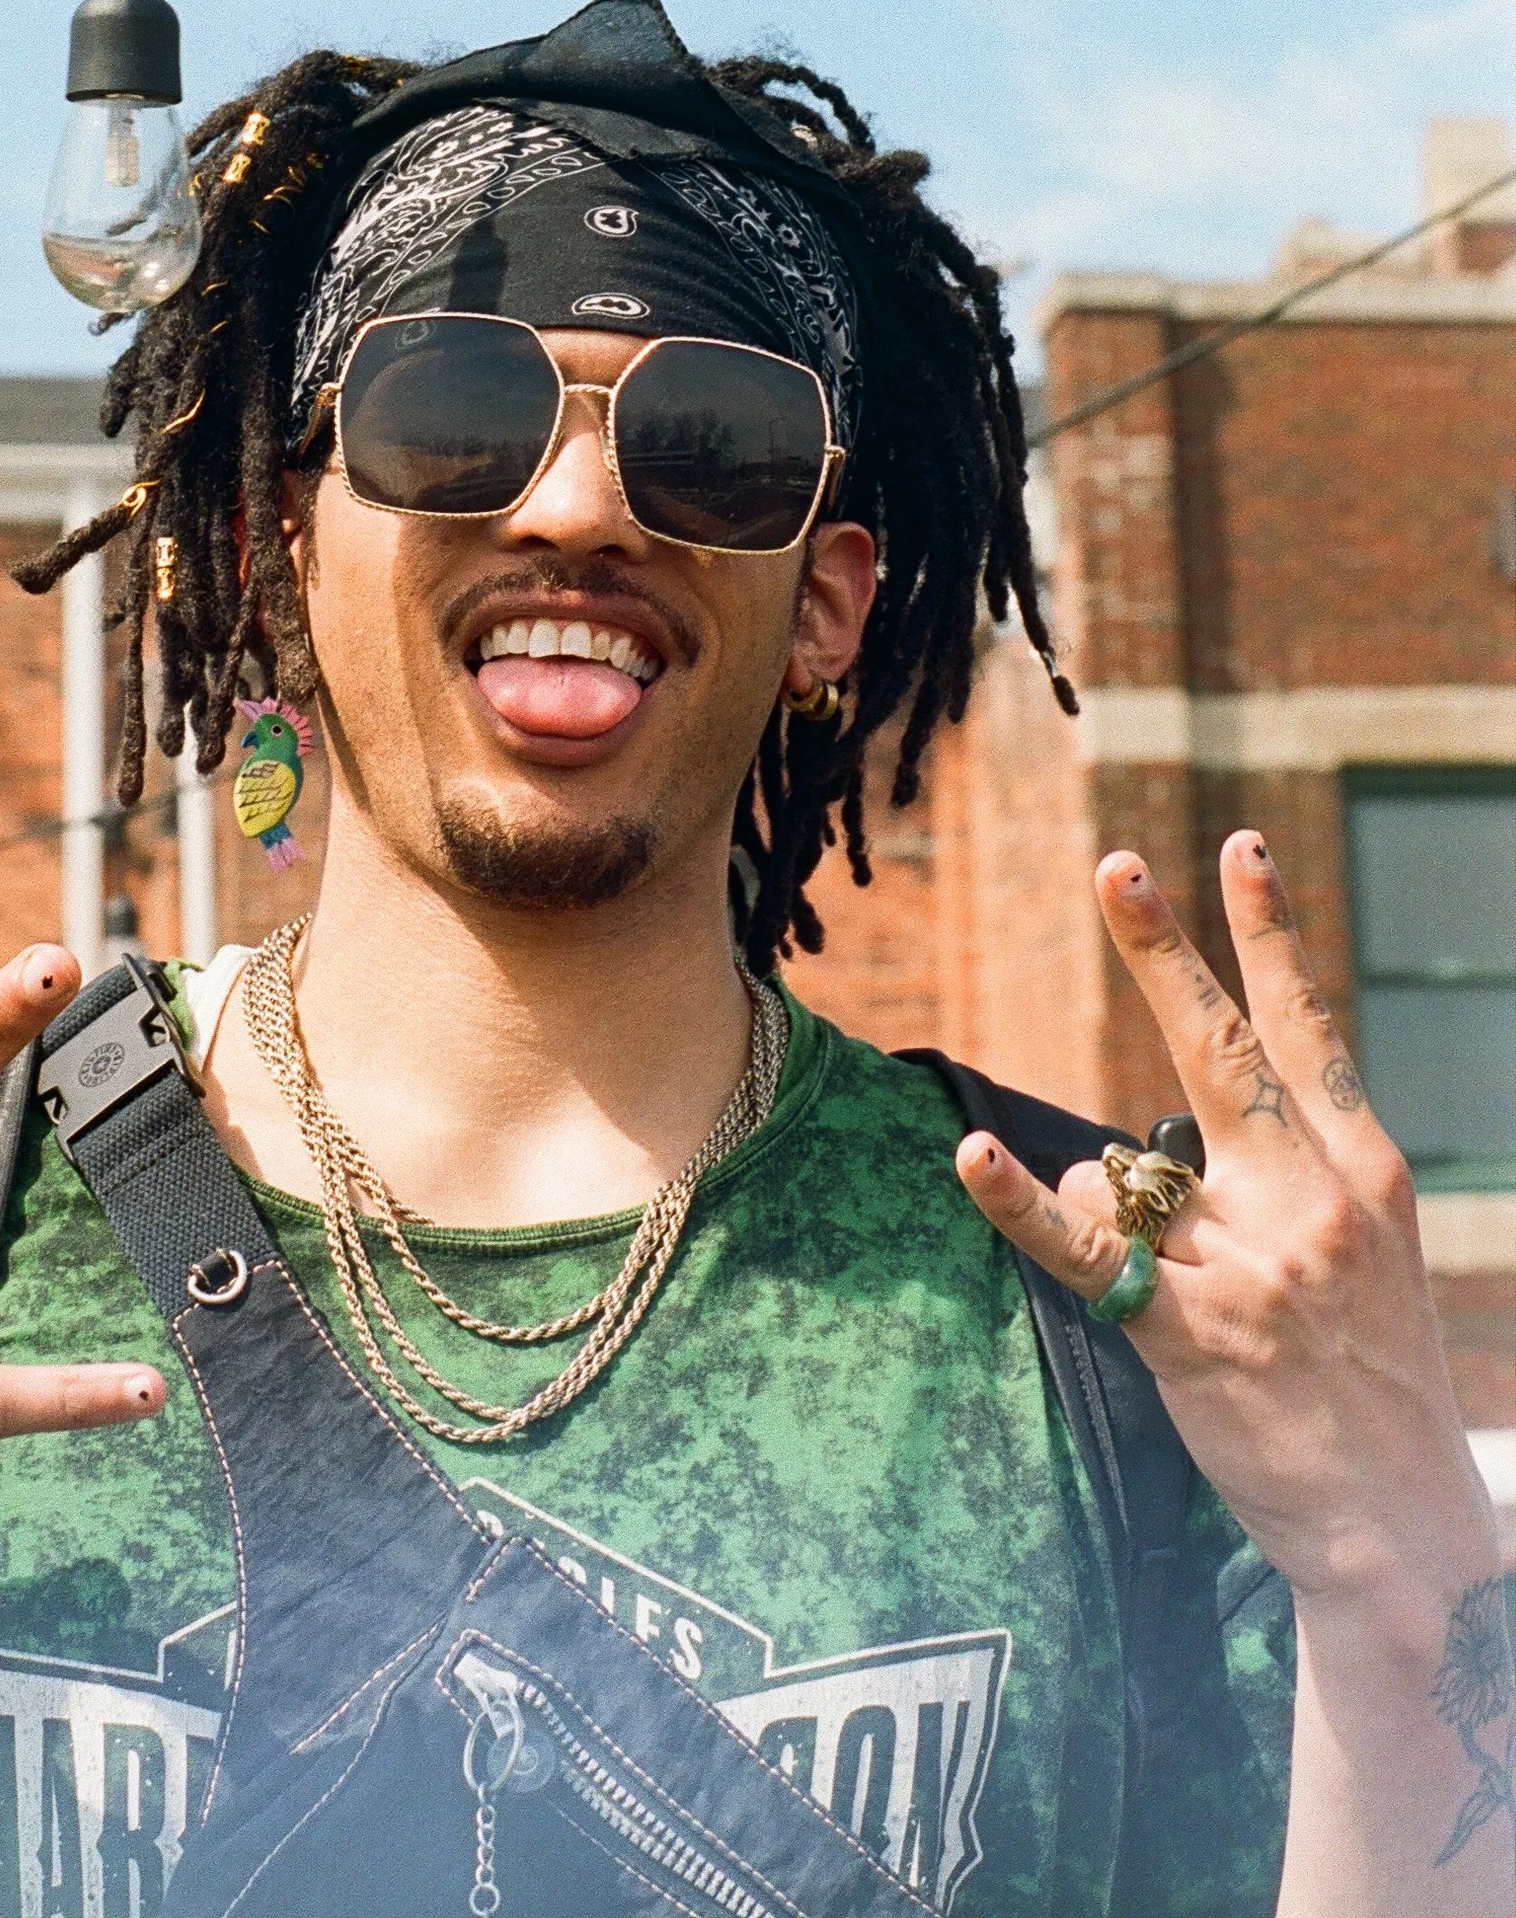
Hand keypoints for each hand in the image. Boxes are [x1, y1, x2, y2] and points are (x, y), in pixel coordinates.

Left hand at [954, 828, 1493, 1609]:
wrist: (1405, 1531)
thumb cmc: (1369, 1388)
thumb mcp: (1362, 1261)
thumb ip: (1265, 1185)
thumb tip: (1114, 1158)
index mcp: (1362, 1173)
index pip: (1307, 1030)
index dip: (1268, 935)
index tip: (1238, 848)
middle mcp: (1310, 1200)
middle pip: (1219, 1049)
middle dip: (1164, 953)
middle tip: (1114, 867)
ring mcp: (1251, 1263)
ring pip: (1128, 1173)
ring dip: (1116, 1220)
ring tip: (1183, 1302)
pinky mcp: (1189, 1330)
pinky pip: (1087, 1251)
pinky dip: (1021, 1202)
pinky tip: (973, 1156)